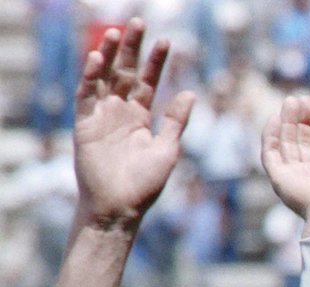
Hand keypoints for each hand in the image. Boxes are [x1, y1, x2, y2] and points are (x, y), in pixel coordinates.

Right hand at [73, 20, 193, 228]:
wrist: (120, 207)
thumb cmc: (145, 184)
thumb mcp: (168, 149)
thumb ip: (176, 121)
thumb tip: (190, 92)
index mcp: (141, 117)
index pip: (148, 81)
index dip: (155, 61)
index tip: (166, 40)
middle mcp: (120, 112)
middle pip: (125, 72)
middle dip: (131, 48)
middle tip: (138, 21)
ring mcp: (101, 115)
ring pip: (103, 77)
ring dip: (108, 55)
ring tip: (116, 32)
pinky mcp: (84, 124)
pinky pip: (86, 95)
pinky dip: (90, 77)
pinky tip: (97, 59)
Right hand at [261, 95, 309, 241]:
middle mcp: (309, 179)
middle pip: (303, 144)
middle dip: (304, 121)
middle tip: (305, 98)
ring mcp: (292, 179)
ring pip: (286, 144)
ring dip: (288, 122)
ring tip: (293, 100)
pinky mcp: (278, 179)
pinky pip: (269, 153)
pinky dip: (270, 135)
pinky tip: (275, 117)